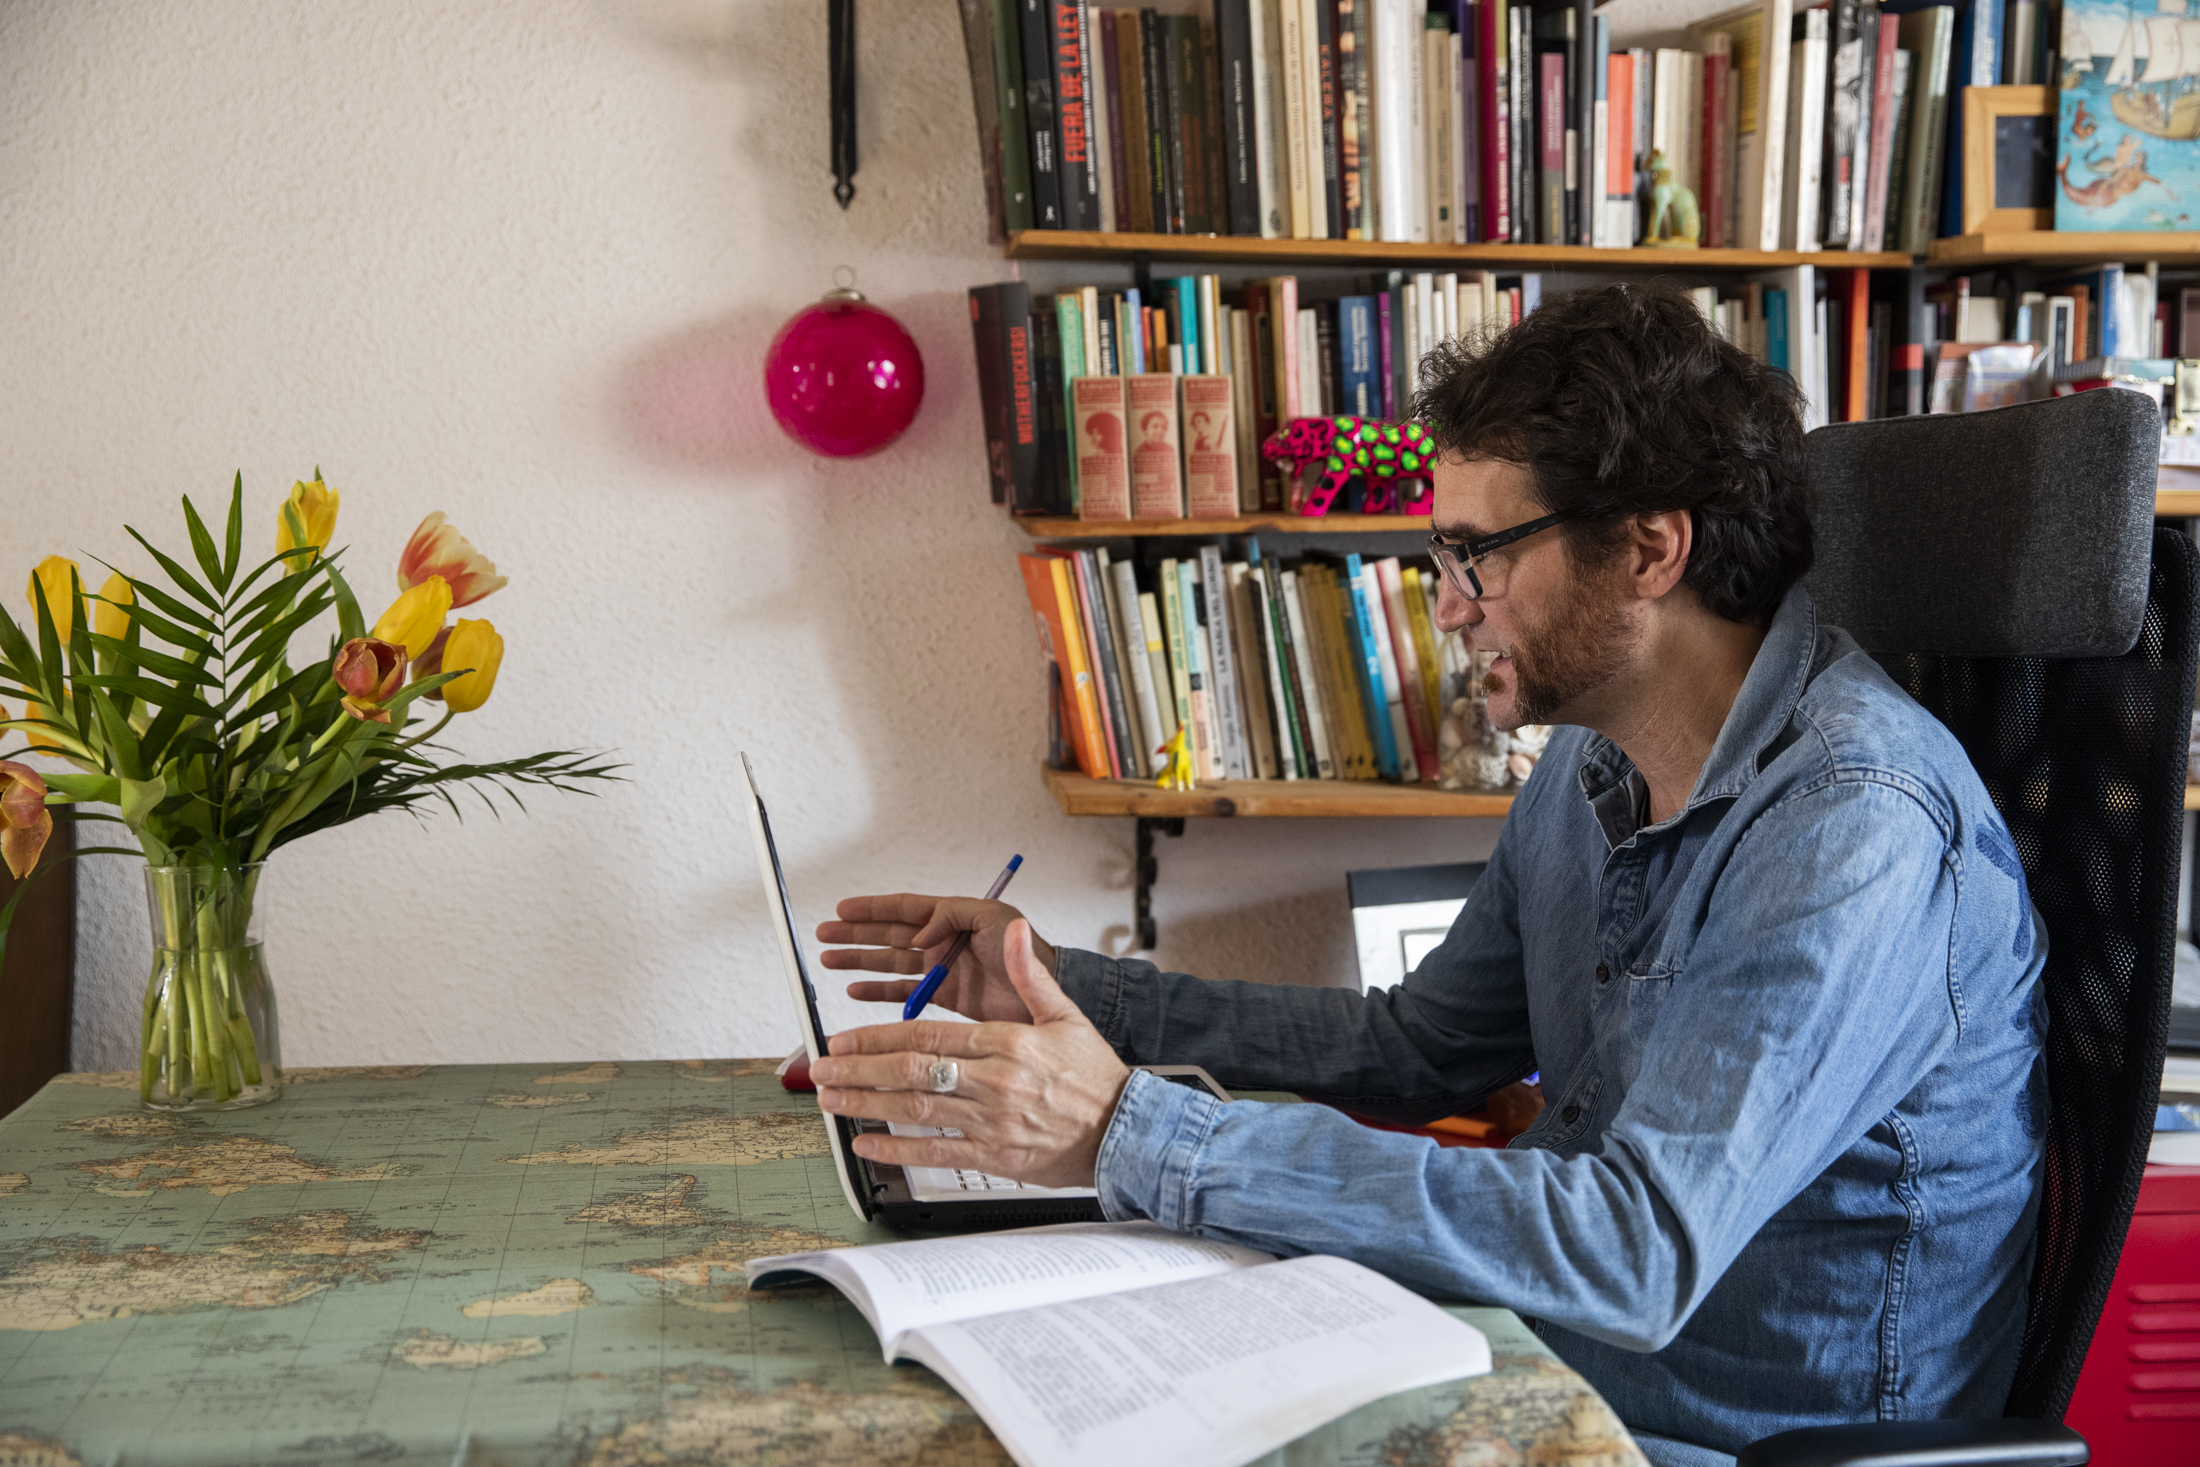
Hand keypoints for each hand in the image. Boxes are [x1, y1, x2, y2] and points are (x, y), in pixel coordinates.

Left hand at [810, 920, 1129, 1188]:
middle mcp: (992, 1082)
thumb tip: (1016, 933)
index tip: (844, 1037)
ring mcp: (990, 1121)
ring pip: (914, 1109)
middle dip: (857, 1069)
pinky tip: (866, 1143)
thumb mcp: (1066, 1015)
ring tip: (829, 1099)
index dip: (877, 1035)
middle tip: (820, 1068)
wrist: (1125, 1133)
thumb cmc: (1094, 1077)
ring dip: (865, 1103)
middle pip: (909, 1070)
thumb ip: (1030, 974)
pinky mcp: (993, 1156)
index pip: (925, 1032)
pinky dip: (896, 1149)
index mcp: (1005, 1043)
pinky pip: (935, 1152)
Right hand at [817, 892, 1057, 1023]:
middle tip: (825, 934)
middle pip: (890, 935)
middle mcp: (943, 943)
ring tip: (830, 959)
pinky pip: (904, 991)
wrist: (1044, 996)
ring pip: (891, 963)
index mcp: (952, 918)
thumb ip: (952, 916)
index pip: (905, 909)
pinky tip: (856, 989)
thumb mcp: (993, 918)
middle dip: (856, 934)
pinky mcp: (944, 996)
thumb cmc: (1029, 953)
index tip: (843, 908)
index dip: (873, 908)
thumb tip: (919, 932)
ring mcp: (941, 970)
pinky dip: (879, 991)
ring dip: (860, 961)